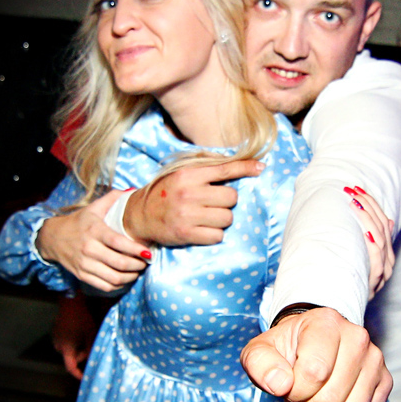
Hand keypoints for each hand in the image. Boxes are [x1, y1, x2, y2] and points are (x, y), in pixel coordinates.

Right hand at [37, 189, 149, 291]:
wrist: (52, 238)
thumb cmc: (78, 222)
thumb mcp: (93, 208)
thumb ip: (112, 199)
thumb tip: (133, 190)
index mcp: (95, 231)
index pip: (118, 243)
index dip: (135, 250)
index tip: (148, 253)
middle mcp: (89, 249)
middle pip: (119, 263)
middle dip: (138, 265)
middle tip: (146, 262)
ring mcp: (85, 264)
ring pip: (114, 277)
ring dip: (131, 276)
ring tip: (138, 270)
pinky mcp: (82, 275)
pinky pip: (104, 286)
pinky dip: (118, 285)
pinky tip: (125, 278)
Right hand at [52, 293, 97, 379]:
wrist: (70, 303)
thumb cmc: (82, 319)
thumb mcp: (91, 335)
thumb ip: (91, 349)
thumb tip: (92, 359)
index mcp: (66, 349)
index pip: (70, 368)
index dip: (78, 374)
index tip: (84, 378)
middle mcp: (58, 346)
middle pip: (71, 358)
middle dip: (81, 354)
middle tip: (90, 344)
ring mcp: (55, 339)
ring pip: (69, 350)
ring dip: (77, 347)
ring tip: (86, 335)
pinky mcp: (56, 332)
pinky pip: (65, 342)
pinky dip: (72, 341)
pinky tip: (78, 330)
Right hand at [123, 159, 264, 245]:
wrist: (140, 216)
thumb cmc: (166, 193)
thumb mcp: (182, 174)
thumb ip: (207, 170)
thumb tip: (244, 166)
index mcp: (188, 174)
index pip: (224, 169)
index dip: (245, 168)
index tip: (261, 168)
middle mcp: (188, 193)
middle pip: (231, 197)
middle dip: (226, 202)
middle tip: (213, 203)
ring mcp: (187, 215)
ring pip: (227, 218)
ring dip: (222, 219)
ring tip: (206, 217)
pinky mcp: (186, 234)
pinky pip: (217, 235)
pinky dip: (214, 234)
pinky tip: (202, 229)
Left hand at [240, 307, 391, 401]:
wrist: (311, 341)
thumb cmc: (286, 348)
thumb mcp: (260, 350)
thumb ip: (260, 363)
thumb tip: (280, 384)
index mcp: (327, 323)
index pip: (314, 373)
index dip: (293, 390)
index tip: (286, 383)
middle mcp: (358, 338)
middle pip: (330, 399)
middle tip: (297, 396)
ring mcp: (375, 360)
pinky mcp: (385, 381)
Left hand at [344, 185, 394, 298]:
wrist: (337, 307)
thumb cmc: (343, 279)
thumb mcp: (358, 258)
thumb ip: (373, 240)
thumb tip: (388, 220)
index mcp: (385, 254)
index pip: (383, 223)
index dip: (372, 205)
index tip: (358, 190)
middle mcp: (387, 262)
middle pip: (382, 228)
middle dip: (368, 206)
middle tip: (352, 191)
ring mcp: (382, 271)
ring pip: (380, 239)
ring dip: (367, 218)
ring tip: (355, 202)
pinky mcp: (375, 280)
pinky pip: (376, 258)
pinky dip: (372, 242)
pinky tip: (365, 229)